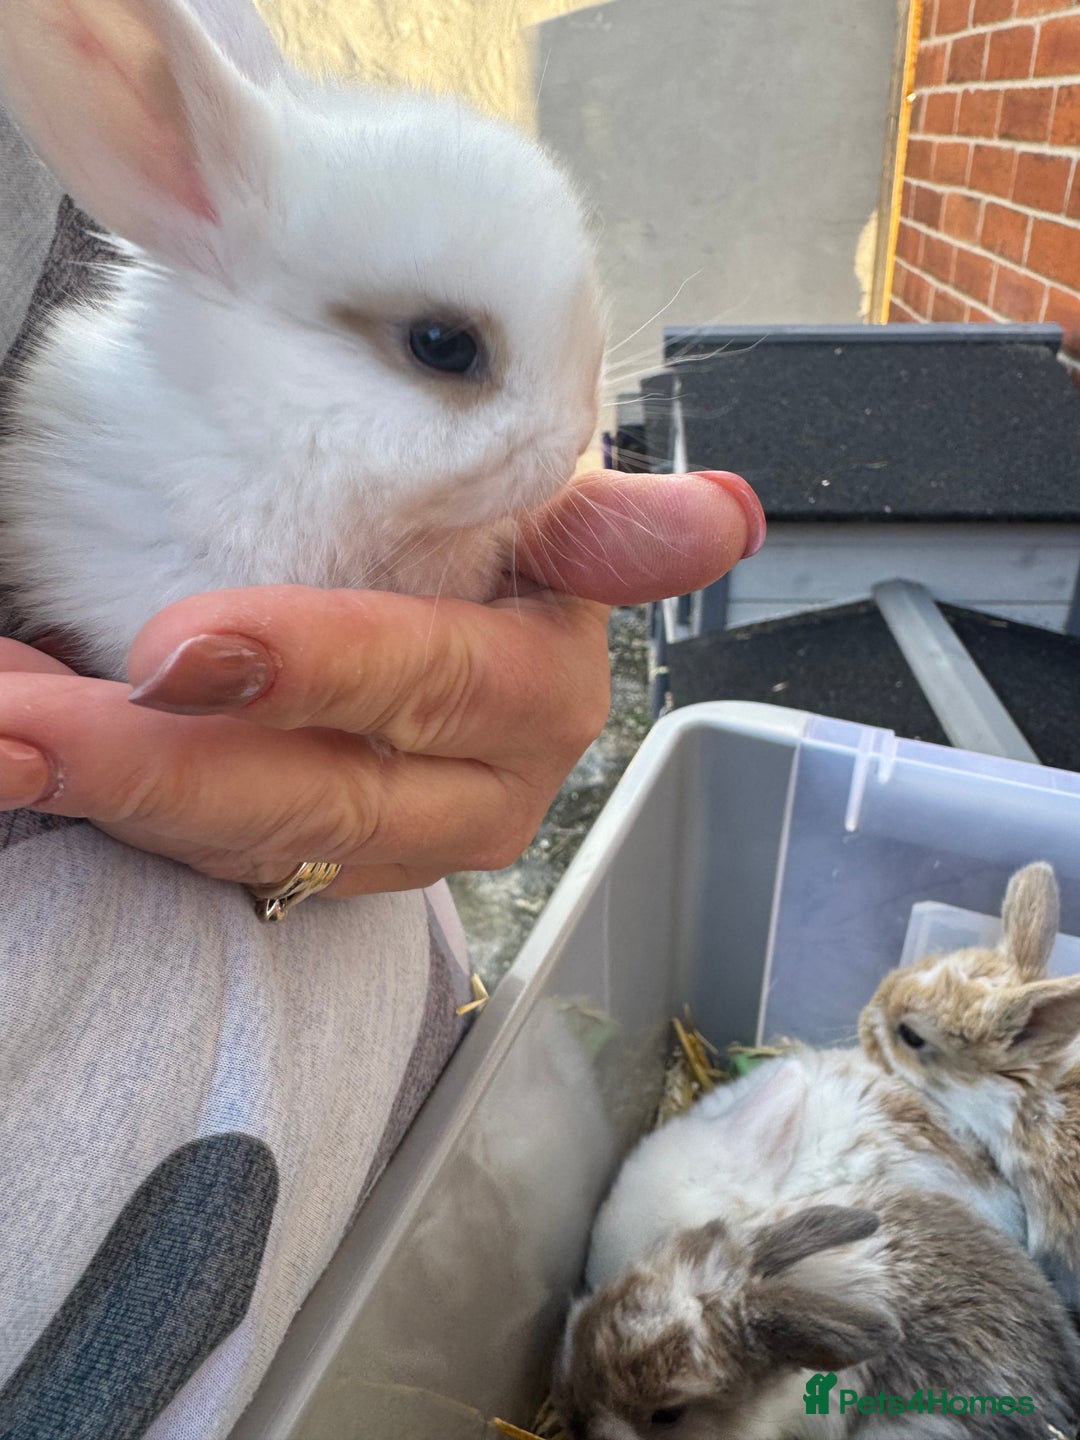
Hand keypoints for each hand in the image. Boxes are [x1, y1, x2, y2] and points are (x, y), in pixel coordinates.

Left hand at [0, 470, 762, 895]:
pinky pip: (226, 860)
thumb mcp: (539, 511)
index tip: (176, 649)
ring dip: (113, 796)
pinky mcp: (341, 867)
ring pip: (257, 841)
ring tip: (1, 732)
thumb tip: (725, 520)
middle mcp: (487, 782)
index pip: (432, 675)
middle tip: (18, 717)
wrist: (451, 592)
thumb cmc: (484, 530)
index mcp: (542, 684)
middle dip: (160, 761)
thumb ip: (607, 525)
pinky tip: (38, 754)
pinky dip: (124, 812)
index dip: (320, 665)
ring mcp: (406, 839)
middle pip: (322, 790)